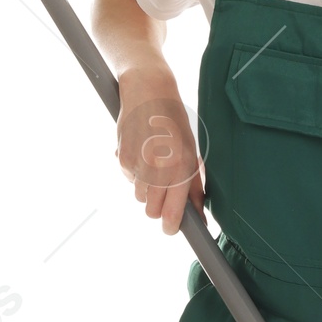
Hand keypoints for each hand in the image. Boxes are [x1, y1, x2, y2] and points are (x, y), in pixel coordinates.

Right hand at [116, 70, 202, 233]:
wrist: (148, 92)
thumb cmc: (174, 123)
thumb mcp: (192, 153)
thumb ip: (194, 187)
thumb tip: (199, 217)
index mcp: (181, 167)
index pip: (171, 212)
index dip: (170, 226)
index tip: (170, 229)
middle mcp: (159, 169)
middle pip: (151, 211)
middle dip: (156, 206)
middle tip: (162, 190)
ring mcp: (139, 165)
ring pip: (139, 197)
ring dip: (145, 188)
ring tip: (152, 164)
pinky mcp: (123, 159)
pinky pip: (129, 180)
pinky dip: (134, 173)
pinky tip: (141, 152)